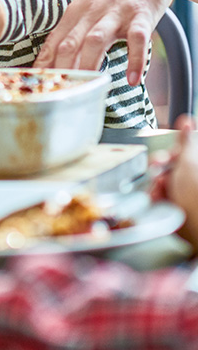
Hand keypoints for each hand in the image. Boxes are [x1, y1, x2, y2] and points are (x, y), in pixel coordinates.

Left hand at [35, 0, 176, 83]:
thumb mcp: (88, 8)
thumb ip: (75, 32)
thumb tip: (57, 62)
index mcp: (75, 13)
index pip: (53, 42)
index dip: (43, 64)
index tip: (37, 85)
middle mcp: (91, 12)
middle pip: (69, 42)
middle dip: (61, 68)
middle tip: (59, 92)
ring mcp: (116, 12)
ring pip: (96, 39)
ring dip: (89, 63)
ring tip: (89, 87)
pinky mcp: (142, 14)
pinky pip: (137, 39)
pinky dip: (135, 59)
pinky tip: (133, 79)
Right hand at [165, 116, 197, 249]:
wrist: (196, 229)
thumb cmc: (196, 196)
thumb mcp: (188, 162)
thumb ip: (185, 141)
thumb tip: (187, 120)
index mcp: (196, 168)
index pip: (180, 156)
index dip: (168, 156)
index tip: (161, 160)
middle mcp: (192, 182)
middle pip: (169, 170)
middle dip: (159, 173)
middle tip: (157, 176)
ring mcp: (186, 198)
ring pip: (163, 186)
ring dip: (155, 187)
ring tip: (157, 192)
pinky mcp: (178, 211)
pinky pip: (161, 200)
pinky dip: (157, 200)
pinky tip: (157, 201)